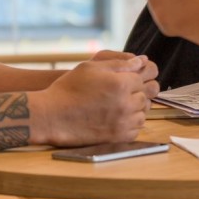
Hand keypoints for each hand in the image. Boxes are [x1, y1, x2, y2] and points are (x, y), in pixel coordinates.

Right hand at [30, 55, 159, 145]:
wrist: (52, 116)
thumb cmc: (70, 88)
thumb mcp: (92, 67)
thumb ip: (120, 63)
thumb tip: (142, 60)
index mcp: (121, 83)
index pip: (143, 76)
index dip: (136, 75)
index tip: (127, 77)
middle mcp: (125, 103)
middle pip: (146, 94)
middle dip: (138, 90)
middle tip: (124, 90)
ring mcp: (122, 122)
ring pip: (143, 112)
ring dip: (136, 106)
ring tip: (121, 103)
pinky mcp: (117, 137)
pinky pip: (136, 128)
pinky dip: (132, 122)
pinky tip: (120, 116)